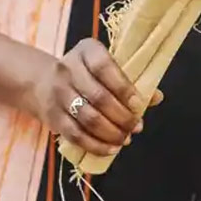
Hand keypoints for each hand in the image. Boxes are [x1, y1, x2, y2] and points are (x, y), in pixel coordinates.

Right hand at [27, 38, 146, 158]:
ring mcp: (57, 93)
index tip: (138, 104)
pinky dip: (95, 145)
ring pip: (87, 118)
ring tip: (125, 139)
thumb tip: (156, 97)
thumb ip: (131, 81)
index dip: (123, 88)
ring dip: (110, 133)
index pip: (104, 68)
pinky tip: (111, 148)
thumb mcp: (106, 68)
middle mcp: (68, 68)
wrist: (43, 81)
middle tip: (135, 127)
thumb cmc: (87, 75)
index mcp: (86, 51)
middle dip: (121, 116)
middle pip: (98, 97)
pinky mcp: (52, 116)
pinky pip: (75, 135)